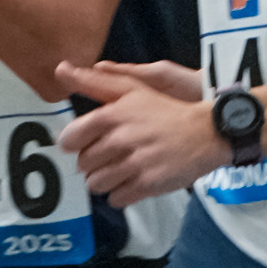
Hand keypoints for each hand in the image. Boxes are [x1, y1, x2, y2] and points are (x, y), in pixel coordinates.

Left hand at [60, 55, 220, 204]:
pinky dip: (121, 194)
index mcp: (112, 115)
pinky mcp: (148, 184)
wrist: (206, 132)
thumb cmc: (165, 110)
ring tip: (122, 171)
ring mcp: (135, 164)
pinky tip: (133, 182)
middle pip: (84, 164)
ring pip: (97, 184)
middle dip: (94, 163)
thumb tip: (60, 69)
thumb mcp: (131, 88)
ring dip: (105, 180)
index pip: (71, 139)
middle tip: (113, 156)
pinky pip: (116, 199)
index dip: (76, 145)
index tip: (87, 144)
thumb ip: (94, 82)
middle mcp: (121, 140)